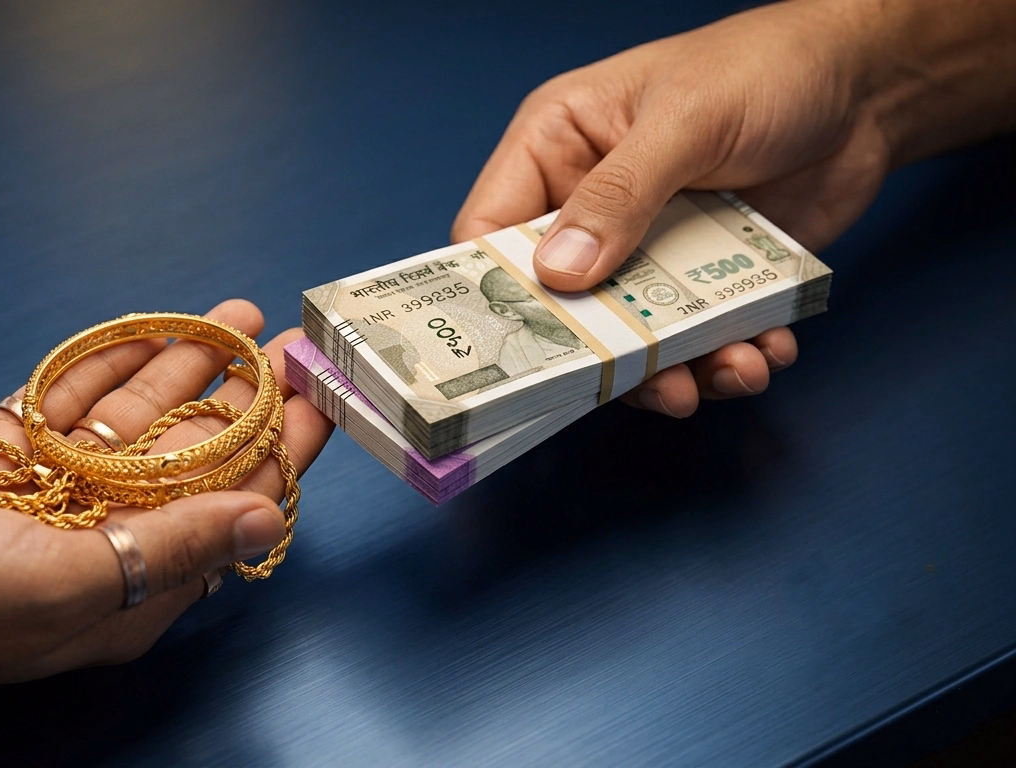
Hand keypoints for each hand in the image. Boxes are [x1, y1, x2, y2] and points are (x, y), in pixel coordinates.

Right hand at [0, 299, 331, 765]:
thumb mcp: (65, 583)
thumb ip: (171, 548)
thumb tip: (264, 519)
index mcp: (132, 583)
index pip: (228, 506)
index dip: (278, 451)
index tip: (319, 398)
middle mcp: (102, 536)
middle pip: (192, 455)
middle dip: (241, 398)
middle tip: (286, 342)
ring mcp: (50, 490)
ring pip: (135, 419)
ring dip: (184, 366)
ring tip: (234, 316)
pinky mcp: (0, 452)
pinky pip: (71, 401)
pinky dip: (108, 365)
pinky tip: (148, 334)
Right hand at [452, 0, 891, 416]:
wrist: (869, 88)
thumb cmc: (768, 67)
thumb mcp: (687, 119)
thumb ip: (620, 193)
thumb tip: (560, 271)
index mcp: (557, 147)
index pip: (490, 231)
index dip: (492, 293)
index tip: (518, 350)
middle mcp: (589, 205)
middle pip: (560, 304)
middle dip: (602, 353)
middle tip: (647, 382)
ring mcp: (645, 247)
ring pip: (630, 336)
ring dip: (676, 368)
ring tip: (727, 371)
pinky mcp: (701, 279)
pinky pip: (696, 339)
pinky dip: (728, 357)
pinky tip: (765, 348)